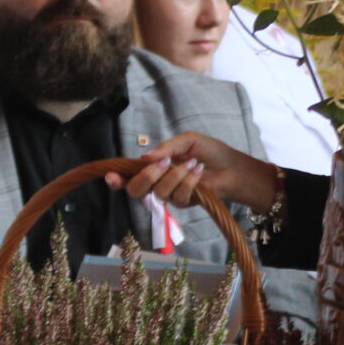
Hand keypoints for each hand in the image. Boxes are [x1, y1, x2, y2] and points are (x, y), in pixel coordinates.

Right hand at [105, 134, 281, 214]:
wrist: (233, 167)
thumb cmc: (210, 152)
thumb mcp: (187, 141)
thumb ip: (165, 148)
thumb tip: (145, 157)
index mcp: (154, 166)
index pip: (129, 175)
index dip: (117, 178)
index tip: (110, 176)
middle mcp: (157, 182)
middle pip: (135, 190)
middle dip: (146, 176)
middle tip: (162, 163)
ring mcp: (169, 195)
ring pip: (158, 192)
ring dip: (175, 175)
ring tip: (192, 164)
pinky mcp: (184, 203)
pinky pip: (178, 196)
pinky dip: (188, 181)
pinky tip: (199, 171)